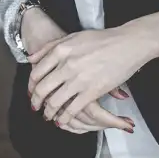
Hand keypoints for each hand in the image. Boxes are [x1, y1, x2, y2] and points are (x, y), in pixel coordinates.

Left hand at [29, 28, 150, 127]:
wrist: (127, 44)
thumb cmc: (101, 39)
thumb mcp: (73, 37)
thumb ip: (50, 47)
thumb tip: (31, 59)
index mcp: (60, 50)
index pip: (36, 72)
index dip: (31, 85)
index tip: (31, 92)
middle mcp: (66, 65)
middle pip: (42, 89)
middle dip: (36, 101)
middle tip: (35, 107)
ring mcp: (78, 79)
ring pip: (55, 102)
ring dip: (48, 112)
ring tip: (48, 116)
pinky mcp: (92, 91)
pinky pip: (72, 109)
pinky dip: (64, 117)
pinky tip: (62, 120)